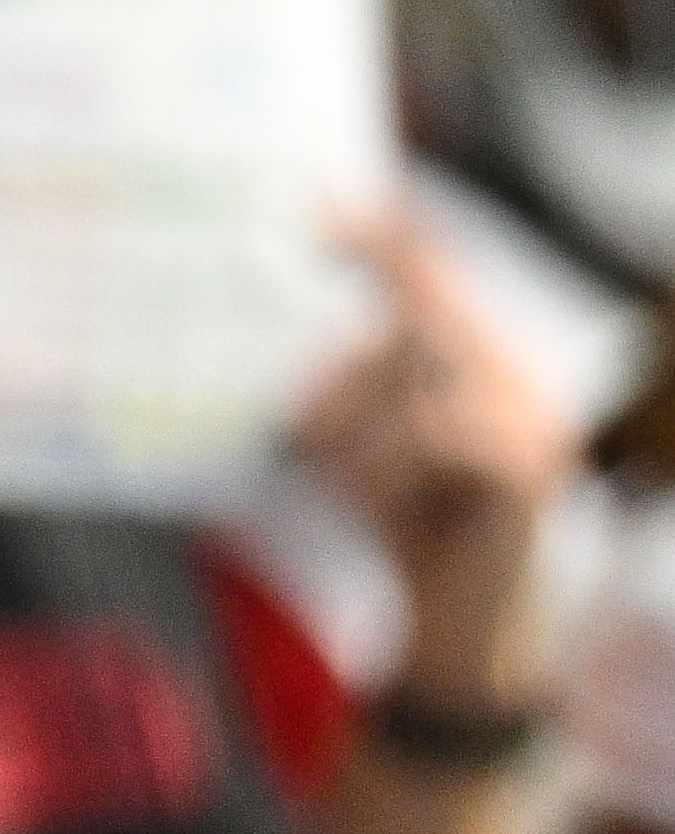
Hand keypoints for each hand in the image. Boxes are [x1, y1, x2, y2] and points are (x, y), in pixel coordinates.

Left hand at [294, 222, 574, 679]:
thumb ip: (344, 386)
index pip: (434, 277)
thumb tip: (298, 330)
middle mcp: (519, 374)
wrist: (449, 626)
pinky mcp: (530, 469)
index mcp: (480, 358)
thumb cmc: (401, 523)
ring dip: (357, 438)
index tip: (320, 207)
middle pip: (416, 320)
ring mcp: (534, 419)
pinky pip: (438, 430)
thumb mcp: (353, 442)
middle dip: (344, 372)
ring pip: (417, 377)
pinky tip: (393, 503)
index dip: (385, 238)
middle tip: (298, 415)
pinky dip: (393, 465)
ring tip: (350, 491)